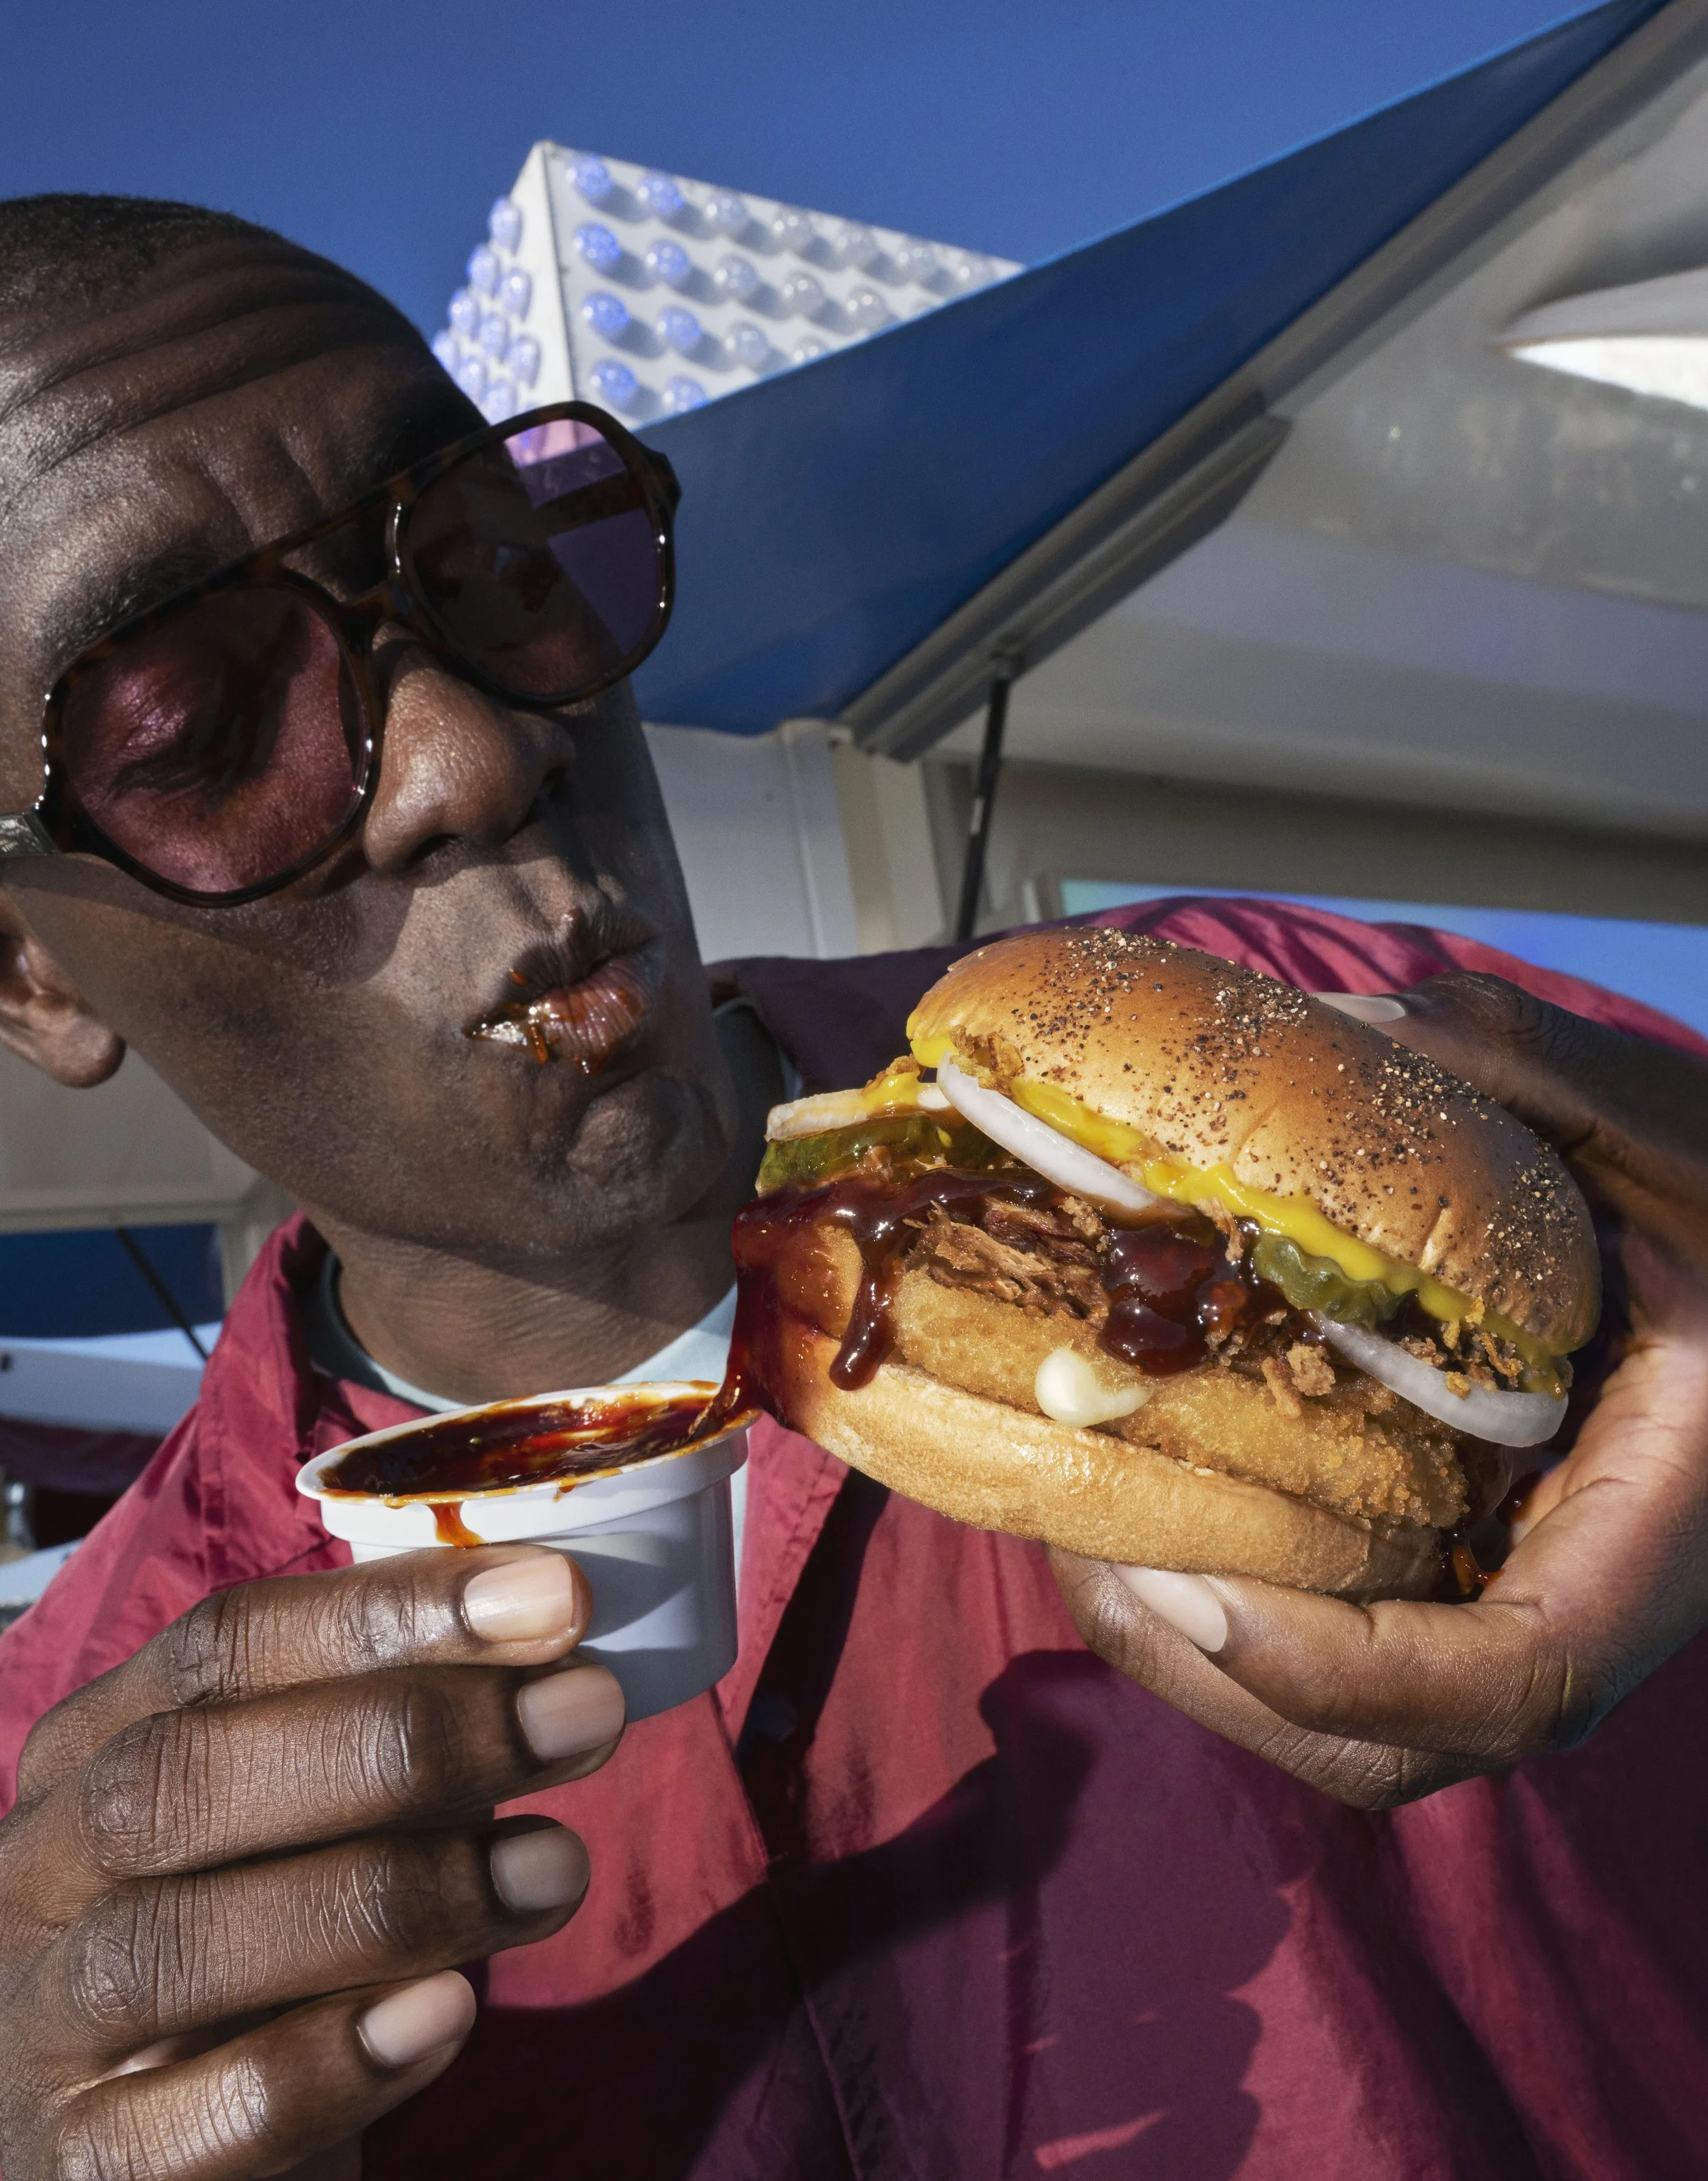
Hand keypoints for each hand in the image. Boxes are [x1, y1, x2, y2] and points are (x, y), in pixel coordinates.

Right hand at [0, 1546, 623, 2176]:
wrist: (162, 2159)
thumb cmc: (265, 1958)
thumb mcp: (315, 1827)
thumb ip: (398, 1754)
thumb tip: (557, 1668)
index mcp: (95, 1752)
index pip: (225, 1646)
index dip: (391, 1611)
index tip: (557, 1595)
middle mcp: (42, 1873)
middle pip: (185, 1774)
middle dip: (406, 1735)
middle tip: (585, 1713)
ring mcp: (39, 2031)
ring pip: (173, 1943)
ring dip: (393, 1895)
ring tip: (558, 1868)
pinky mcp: (78, 2169)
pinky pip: (179, 2125)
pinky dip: (322, 2063)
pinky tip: (447, 2017)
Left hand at [1052, 971, 1707, 1807]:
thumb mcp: (1672, 1129)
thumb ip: (1530, 1069)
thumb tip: (1346, 1028)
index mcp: (1660, 1528)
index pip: (1517, 1678)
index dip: (1340, 1666)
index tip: (1184, 1589)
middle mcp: (1584, 1599)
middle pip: (1397, 1740)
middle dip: (1220, 1678)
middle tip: (1078, 1557)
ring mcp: (1517, 1601)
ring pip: (1352, 1724)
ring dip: (1197, 1660)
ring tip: (1070, 1537)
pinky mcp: (1465, 1573)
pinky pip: (1342, 1651)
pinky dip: (1226, 1615)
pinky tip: (1135, 1511)